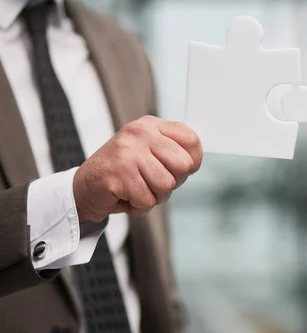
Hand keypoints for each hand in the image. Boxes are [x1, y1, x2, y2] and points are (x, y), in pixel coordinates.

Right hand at [73, 116, 202, 222]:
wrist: (84, 188)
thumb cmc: (123, 172)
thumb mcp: (150, 153)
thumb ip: (173, 152)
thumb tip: (195, 161)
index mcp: (151, 125)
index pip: (192, 140)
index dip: (192, 162)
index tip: (177, 170)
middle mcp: (140, 133)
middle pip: (184, 164)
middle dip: (172, 182)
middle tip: (151, 182)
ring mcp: (128, 152)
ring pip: (167, 185)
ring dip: (154, 196)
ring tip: (137, 189)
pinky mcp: (119, 174)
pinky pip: (148, 200)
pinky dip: (139, 206)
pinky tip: (126, 196)